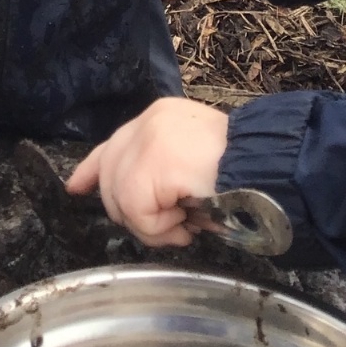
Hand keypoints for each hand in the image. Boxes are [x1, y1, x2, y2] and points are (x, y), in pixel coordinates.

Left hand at [66, 97, 229, 246]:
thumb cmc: (243, 175)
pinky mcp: (152, 163)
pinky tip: (188, 221)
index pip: (113, 143)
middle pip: (111, 177)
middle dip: (132, 213)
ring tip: (186, 222)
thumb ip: (160, 170)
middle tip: (173, 225)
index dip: (92, 169)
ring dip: (154, 225)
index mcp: (160, 117)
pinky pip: (138, 213)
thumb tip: (130, 200)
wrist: (270, 170)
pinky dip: (162, 229)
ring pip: (121, 200)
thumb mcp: (192, 165)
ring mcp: (148, 139)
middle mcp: (149, 121)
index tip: (75, 187)